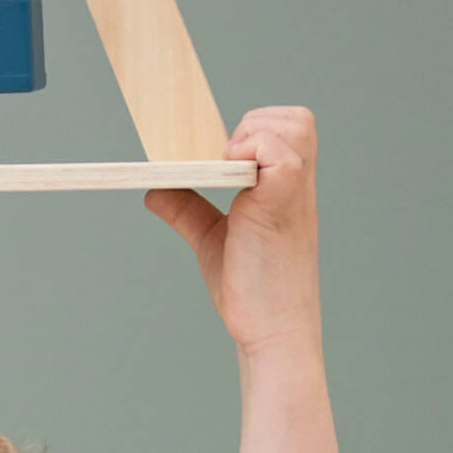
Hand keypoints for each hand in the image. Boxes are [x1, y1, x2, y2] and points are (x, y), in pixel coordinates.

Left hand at [145, 107, 319, 353]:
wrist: (270, 334)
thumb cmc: (251, 290)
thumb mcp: (213, 238)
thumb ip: (188, 210)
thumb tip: (154, 189)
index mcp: (286, 188)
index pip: (293, 127)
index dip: (260, 127)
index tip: (226, 156)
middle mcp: (296, 187)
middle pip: (298, 118)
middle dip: (256, 123)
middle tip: (227, 160)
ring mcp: (293, 197)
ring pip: (296, 126)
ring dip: (256, 135)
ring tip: (230, 168)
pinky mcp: (281, 210)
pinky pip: (283, 158)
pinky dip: (253, 153)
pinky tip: (233, 180)